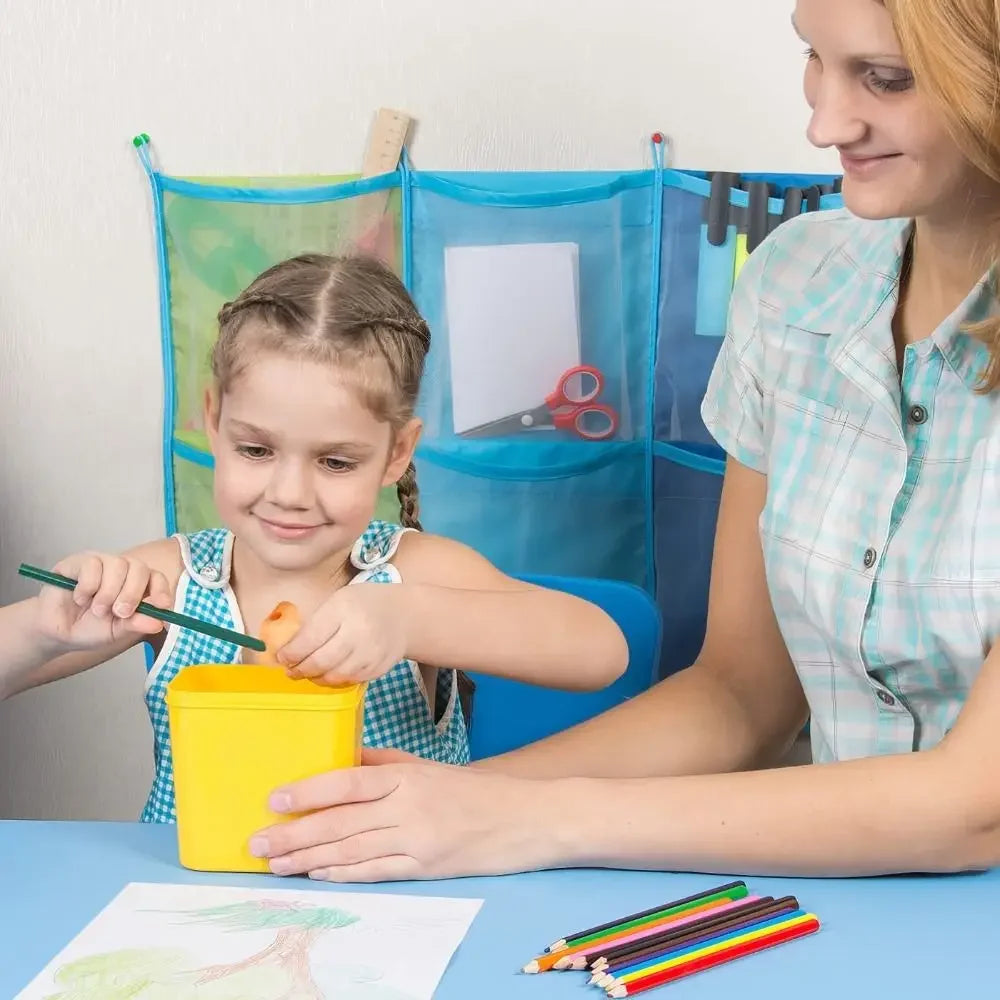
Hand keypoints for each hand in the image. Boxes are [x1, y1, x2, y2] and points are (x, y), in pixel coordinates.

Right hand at [34, 552, 171, 651]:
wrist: (57, 632)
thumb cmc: (90, 629)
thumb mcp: (117, 631)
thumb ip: (136, 624)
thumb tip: (159, 623)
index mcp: (135, 585)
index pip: (156, 577)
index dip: (161, 589)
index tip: (162, 605)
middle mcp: (121, 570)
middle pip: (139, 568)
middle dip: (132, 593)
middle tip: (120, 613)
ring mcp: (100, 562)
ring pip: (117, 564)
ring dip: (108, 593)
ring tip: (96, 610)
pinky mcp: (78, 561)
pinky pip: (92, 565)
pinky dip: (88, 587)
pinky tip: (80, 598)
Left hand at [248, 748, 567, 880]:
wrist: (523, 820)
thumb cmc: (472, 791)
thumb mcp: (428, 767)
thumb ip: (383, 762)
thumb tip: (340, 757)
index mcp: (407, 776)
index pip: (348, 781)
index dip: (308, 792)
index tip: (274, 800)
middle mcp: (408, 807)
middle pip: (340, 821)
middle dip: (293, 833)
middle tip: (257, 842)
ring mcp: (416, 840)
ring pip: (350, 851)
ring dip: (308, 858)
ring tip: (276, 863)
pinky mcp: (425, 868)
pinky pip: (375, 872)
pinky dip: (343, 874)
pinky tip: (318, 874)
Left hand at [278, 585, 407, 684]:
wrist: (404, 614)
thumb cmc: (364, 604)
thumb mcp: (338, 601)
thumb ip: (316, 623)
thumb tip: (289, 648)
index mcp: (343, 609)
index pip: (310, 638)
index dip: (292, 653)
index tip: (281, 657)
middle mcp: (359, 632)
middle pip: (321, 661)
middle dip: (300, 669)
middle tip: (291, 670)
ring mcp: (371, 653)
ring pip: (335, 676)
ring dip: (316, 678)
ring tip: (307, 673)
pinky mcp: (378, 668)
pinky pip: (350, 680)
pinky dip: (334, 680)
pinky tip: (327, 674)